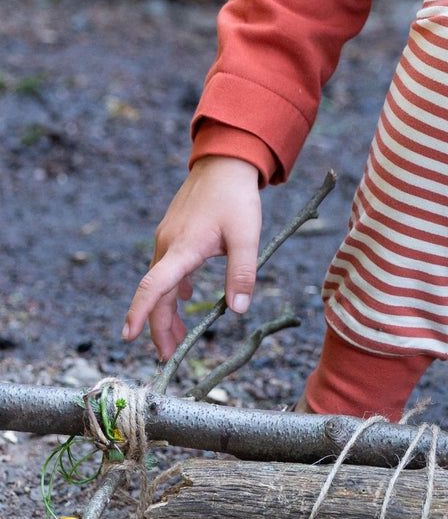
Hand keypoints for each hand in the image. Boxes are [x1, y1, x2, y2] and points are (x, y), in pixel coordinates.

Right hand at [121, 156, 262, 358]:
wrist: (225, 163)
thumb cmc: (236, 198)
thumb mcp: (247, 236)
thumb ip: (242, 273)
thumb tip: (238, 310)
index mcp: (182, 247)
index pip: (154, 286)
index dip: (140, 313)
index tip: (128, 338)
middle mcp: (168, 245)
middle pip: (155, 293)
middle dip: (158, 326)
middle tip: (168, 355)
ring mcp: (168, 238)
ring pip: (160, 281)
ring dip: (166, 309)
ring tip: (177, 335)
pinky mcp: (174, 233)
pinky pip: (167, 267)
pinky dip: (172, 287)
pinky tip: (184, 296)